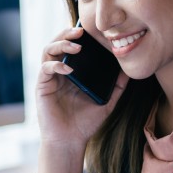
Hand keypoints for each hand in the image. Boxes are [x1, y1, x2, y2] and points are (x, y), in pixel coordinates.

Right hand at [36, 25, 127, 148]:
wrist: (70, 142)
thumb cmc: (85, 122)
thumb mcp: (107, 102)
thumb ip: (117, 86)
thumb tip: (130, 70)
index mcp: (72, 72)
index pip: (72, 46)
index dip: (78, 36)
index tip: (92, 30)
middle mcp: (59, 71)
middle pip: (57, 43)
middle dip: (67, 34)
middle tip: (81, 31)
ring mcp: (49, 78)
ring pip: (48, 51)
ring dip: (61, 44)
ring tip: (76, 46)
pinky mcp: (42, 87)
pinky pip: (45, 69)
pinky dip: (56, 65)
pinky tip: (68, 69)